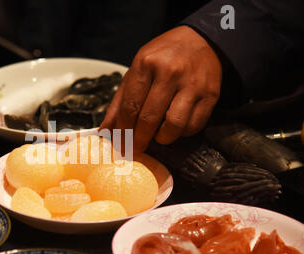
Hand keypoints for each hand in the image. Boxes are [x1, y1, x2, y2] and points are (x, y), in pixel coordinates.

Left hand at [100, 26, 221, 153]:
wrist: (202, 40)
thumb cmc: (163, 57)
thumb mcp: (137, 70)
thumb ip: (120, 101)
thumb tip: (105, 131)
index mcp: (146, 64)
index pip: (130, 106)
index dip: (123, 130)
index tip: (120, 144)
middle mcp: (170, 73)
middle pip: (149, 119)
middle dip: (138, 141)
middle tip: (134, 150)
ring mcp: (192, 84)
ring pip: (173, 126)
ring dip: (162, 138)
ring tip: (157, 136)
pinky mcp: (210, 95)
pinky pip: (193, 126)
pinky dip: (181, 133)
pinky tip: (175, 127)